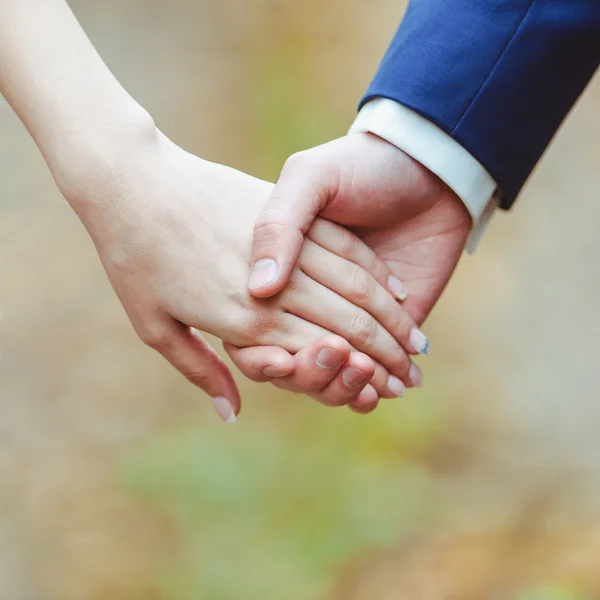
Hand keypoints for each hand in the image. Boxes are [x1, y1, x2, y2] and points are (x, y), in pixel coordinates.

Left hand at [56, 130, 421, 420]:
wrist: (130, 180)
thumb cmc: (133, 258)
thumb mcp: (154, 325)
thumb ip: (201, 370)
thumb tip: (233, 414)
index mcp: (239, 319)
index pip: (315, 353)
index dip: (356, 373)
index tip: (385, 388)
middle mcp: (269, 288)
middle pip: (344, 325)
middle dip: (385, 353)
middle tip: (414, 373)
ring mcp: (281, 247)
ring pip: (353, 289)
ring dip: (391, 318)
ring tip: (418, 341)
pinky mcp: (285, 213)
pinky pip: (344, 248)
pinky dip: (374, 273)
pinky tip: (397, 291)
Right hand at [230, 133, 470, 393]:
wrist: (427, 168)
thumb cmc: (361, 167)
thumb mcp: (310, 179)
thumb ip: (279, 224)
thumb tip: (261, 289)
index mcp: (275, 276)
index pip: (254, 336)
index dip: (262, 358)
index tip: (279, 362)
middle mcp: (304, 304)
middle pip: (294, 363)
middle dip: (313, 374)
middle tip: (337, 359)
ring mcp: (345, 321)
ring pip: (331, 375)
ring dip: (343, 386)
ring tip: (364, 378)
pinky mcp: (385, 332)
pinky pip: (370, 373)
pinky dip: (372, 387)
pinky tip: (380, 390)